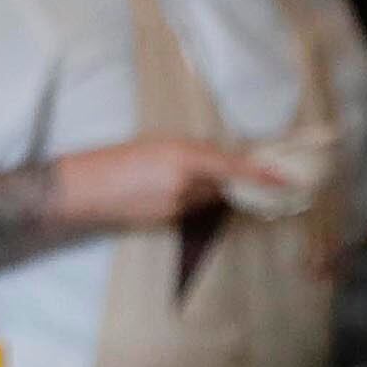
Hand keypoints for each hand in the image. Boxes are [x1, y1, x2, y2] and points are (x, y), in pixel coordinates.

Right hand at [49, 136, 291, 231]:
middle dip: (220, 176)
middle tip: (198, 165)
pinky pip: (187, 209)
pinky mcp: (164, 222)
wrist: (77, 191)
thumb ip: (186, 153)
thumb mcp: (153, 145)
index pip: (233, 167)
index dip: (263, 174)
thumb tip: (213, 164)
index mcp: (181, 155)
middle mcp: (184, 183)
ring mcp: (175, 206)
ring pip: (203, 198)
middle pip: (221, 183)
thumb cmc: (109, 159)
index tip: (289, 180)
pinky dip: (181, 199)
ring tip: (162, 177)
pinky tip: (154, 191)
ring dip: (197, 188)